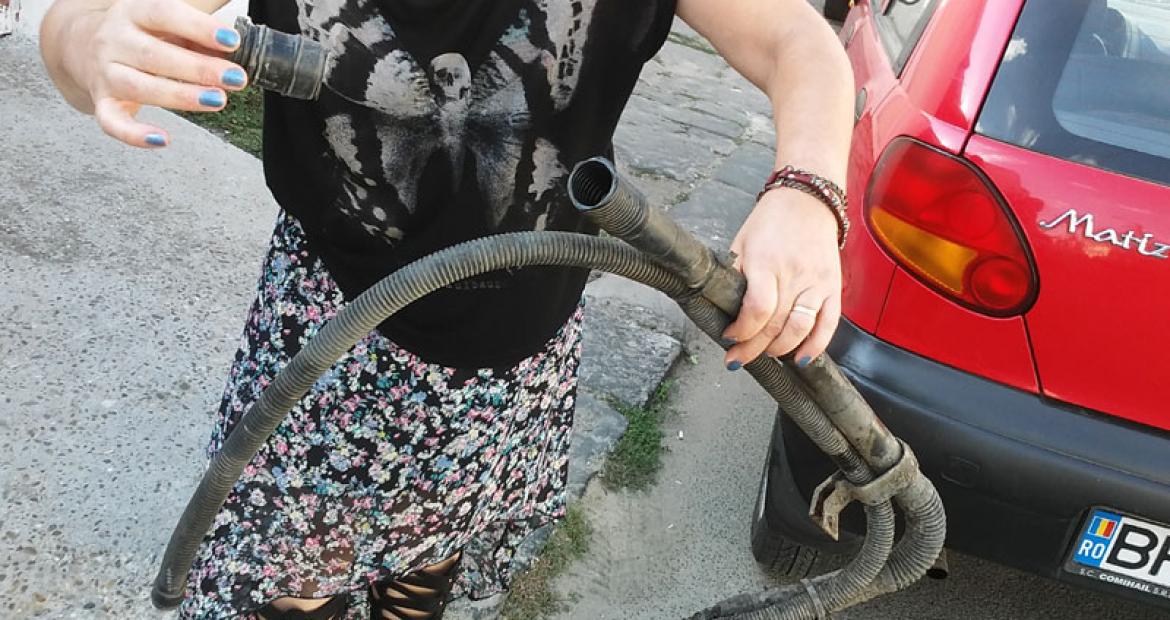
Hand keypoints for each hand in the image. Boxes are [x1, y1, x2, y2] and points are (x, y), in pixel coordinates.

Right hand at [55, 0, 247, 146]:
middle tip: (235, 77)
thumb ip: (198, 28)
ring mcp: (105, 73)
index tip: (232, 40)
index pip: (164, 13)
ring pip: (139, 87)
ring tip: (217, 100)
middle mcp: (114, 41)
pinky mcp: (102, 102)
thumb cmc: (138, 33)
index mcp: (133, 12)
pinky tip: (162, 139)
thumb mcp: (165, 20)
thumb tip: (234, 41)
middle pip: (154, 54)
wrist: (80, 44)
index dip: (199, 27)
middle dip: (198, 68)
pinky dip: (134, 135)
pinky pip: (112, 122)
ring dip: (181, 96)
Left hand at [722, 187, 842, 369]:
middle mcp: (793, 275)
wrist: (807, 200)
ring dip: (780, 350)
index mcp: (766, 263)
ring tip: (765, 356)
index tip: (729, 337)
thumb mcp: (741, 244)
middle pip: (774, 325)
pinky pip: (828, 325)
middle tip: (737, 359)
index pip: (757, 309)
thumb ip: (735, 276)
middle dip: (752, 349)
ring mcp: (816, 283)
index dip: (741, 331)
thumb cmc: (769, 222)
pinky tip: (801, 359)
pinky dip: (815, 346)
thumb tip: (724, 311)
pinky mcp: (832, 288)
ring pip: (800, 329)